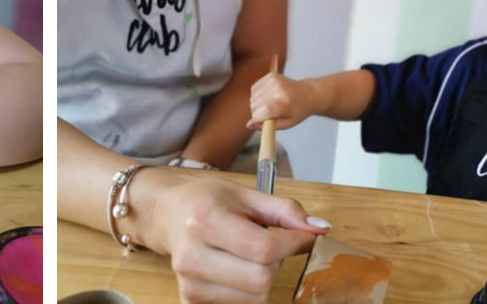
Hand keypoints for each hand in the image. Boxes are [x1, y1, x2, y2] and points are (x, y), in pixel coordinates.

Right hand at [144, 173, 328, 303]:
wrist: (166, 213)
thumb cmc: (206, 201)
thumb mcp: (244, 194)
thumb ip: (285, 211)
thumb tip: (320, 230)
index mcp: (205, 220)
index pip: (263, 248)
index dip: (293, 244)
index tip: (303, 237)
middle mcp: (192, 255)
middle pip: (261, 279)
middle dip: (275, 262)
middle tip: (265, 244)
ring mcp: (188, 282)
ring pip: (254, 297)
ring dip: (261, 278)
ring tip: (245, 255)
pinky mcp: (189, 299)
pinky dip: (247, 291)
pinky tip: (235, 270)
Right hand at [247, 72, 316, 130]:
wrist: (307, 94)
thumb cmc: (298, 111)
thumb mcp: (286, 124)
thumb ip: (267, 126)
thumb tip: (248, 125)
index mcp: (281, 104)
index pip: (257, 114)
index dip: (259, 120)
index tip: (266, 121)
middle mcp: (276, 90)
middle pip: (253, 105)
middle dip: (257, 112)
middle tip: (270, 113)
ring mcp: (272, 81)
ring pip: (252, 97)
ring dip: (257, 103)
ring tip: (271, 104)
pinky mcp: (270, 76)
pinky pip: (254, 88)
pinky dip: (258, 94)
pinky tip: (268, 96)